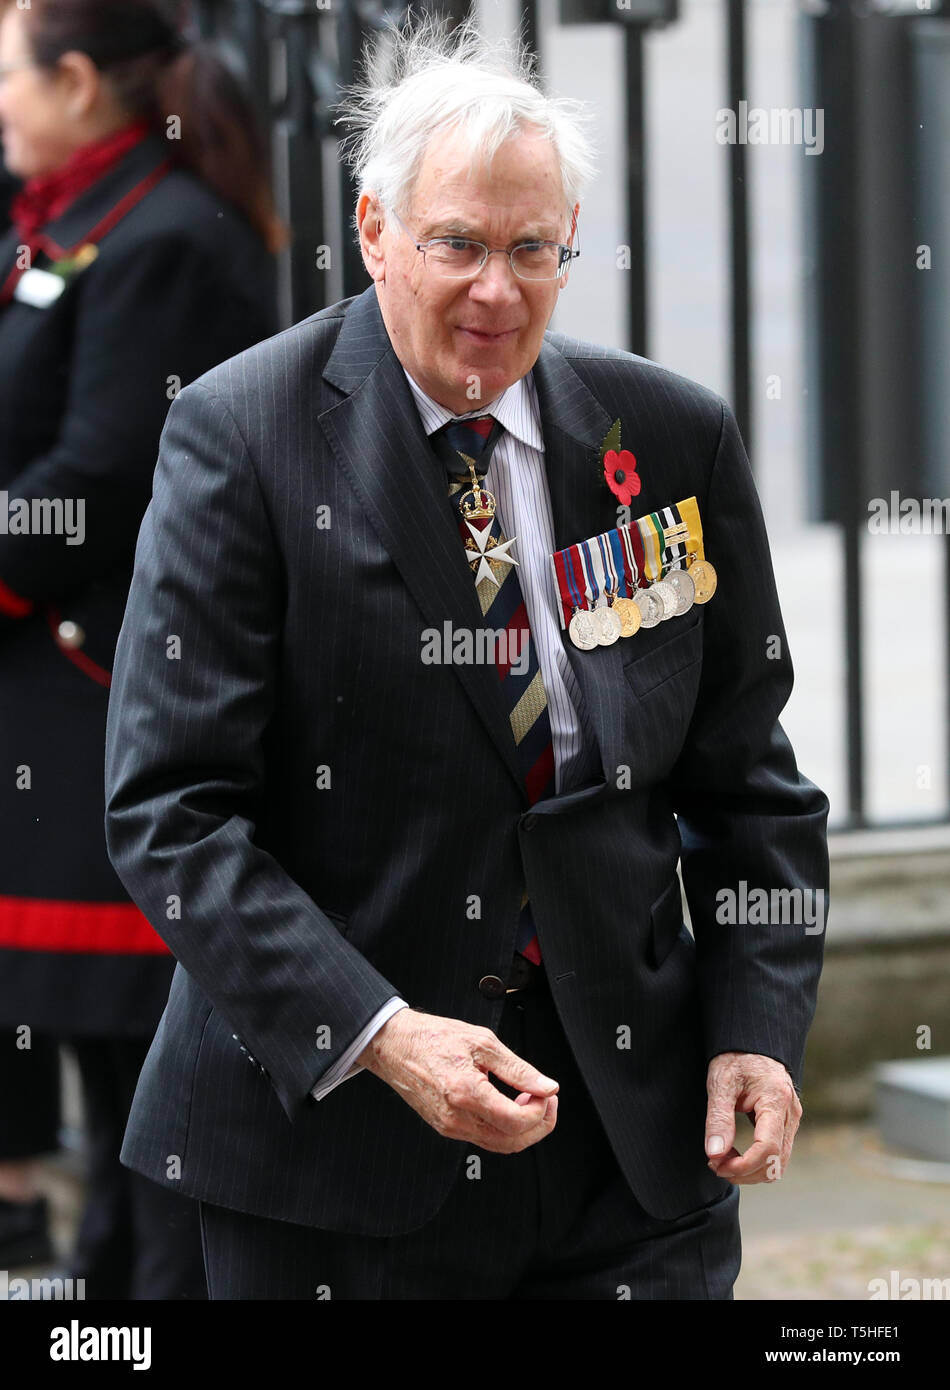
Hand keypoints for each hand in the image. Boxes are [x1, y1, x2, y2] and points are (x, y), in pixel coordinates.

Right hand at [358, 1008, 558, 1153]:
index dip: (540, 1110)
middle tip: (545, 1099)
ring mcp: (450, 1127)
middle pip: (512, 1142)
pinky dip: (503, 1127)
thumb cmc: (432, 1038)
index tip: (546, 1092)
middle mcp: (457, 1118)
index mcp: (466, 1093)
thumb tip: (546, 1086)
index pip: (516, 1120)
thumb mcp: (482, 1041)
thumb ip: (518, 1069)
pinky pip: (484, 1138)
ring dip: (522, 1128)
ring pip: (499, 1145)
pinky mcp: (446, 1128)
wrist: (395, 1045)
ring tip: (528, 1099)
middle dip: (539, 1124)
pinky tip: (507, 1103)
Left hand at [704, 1051, 801, 1184]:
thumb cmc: (735, 1058)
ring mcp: (791, 1119)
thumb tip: (715, 1154)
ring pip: (778, 1163)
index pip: (767, 1148)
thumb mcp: (721, 1083)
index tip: (718, 1165)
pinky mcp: (786, 1123)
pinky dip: (756, 1162)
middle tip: (715, 1165)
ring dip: (750, 1171)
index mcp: (776, 1100)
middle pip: (775, 1162)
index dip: (743, 1165)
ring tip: (722, 1160)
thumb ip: (718, 1119)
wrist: (751, 1043)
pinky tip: (734, 1154)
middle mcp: (791, 1112)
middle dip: (745, 1172)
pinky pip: (776, 1153)